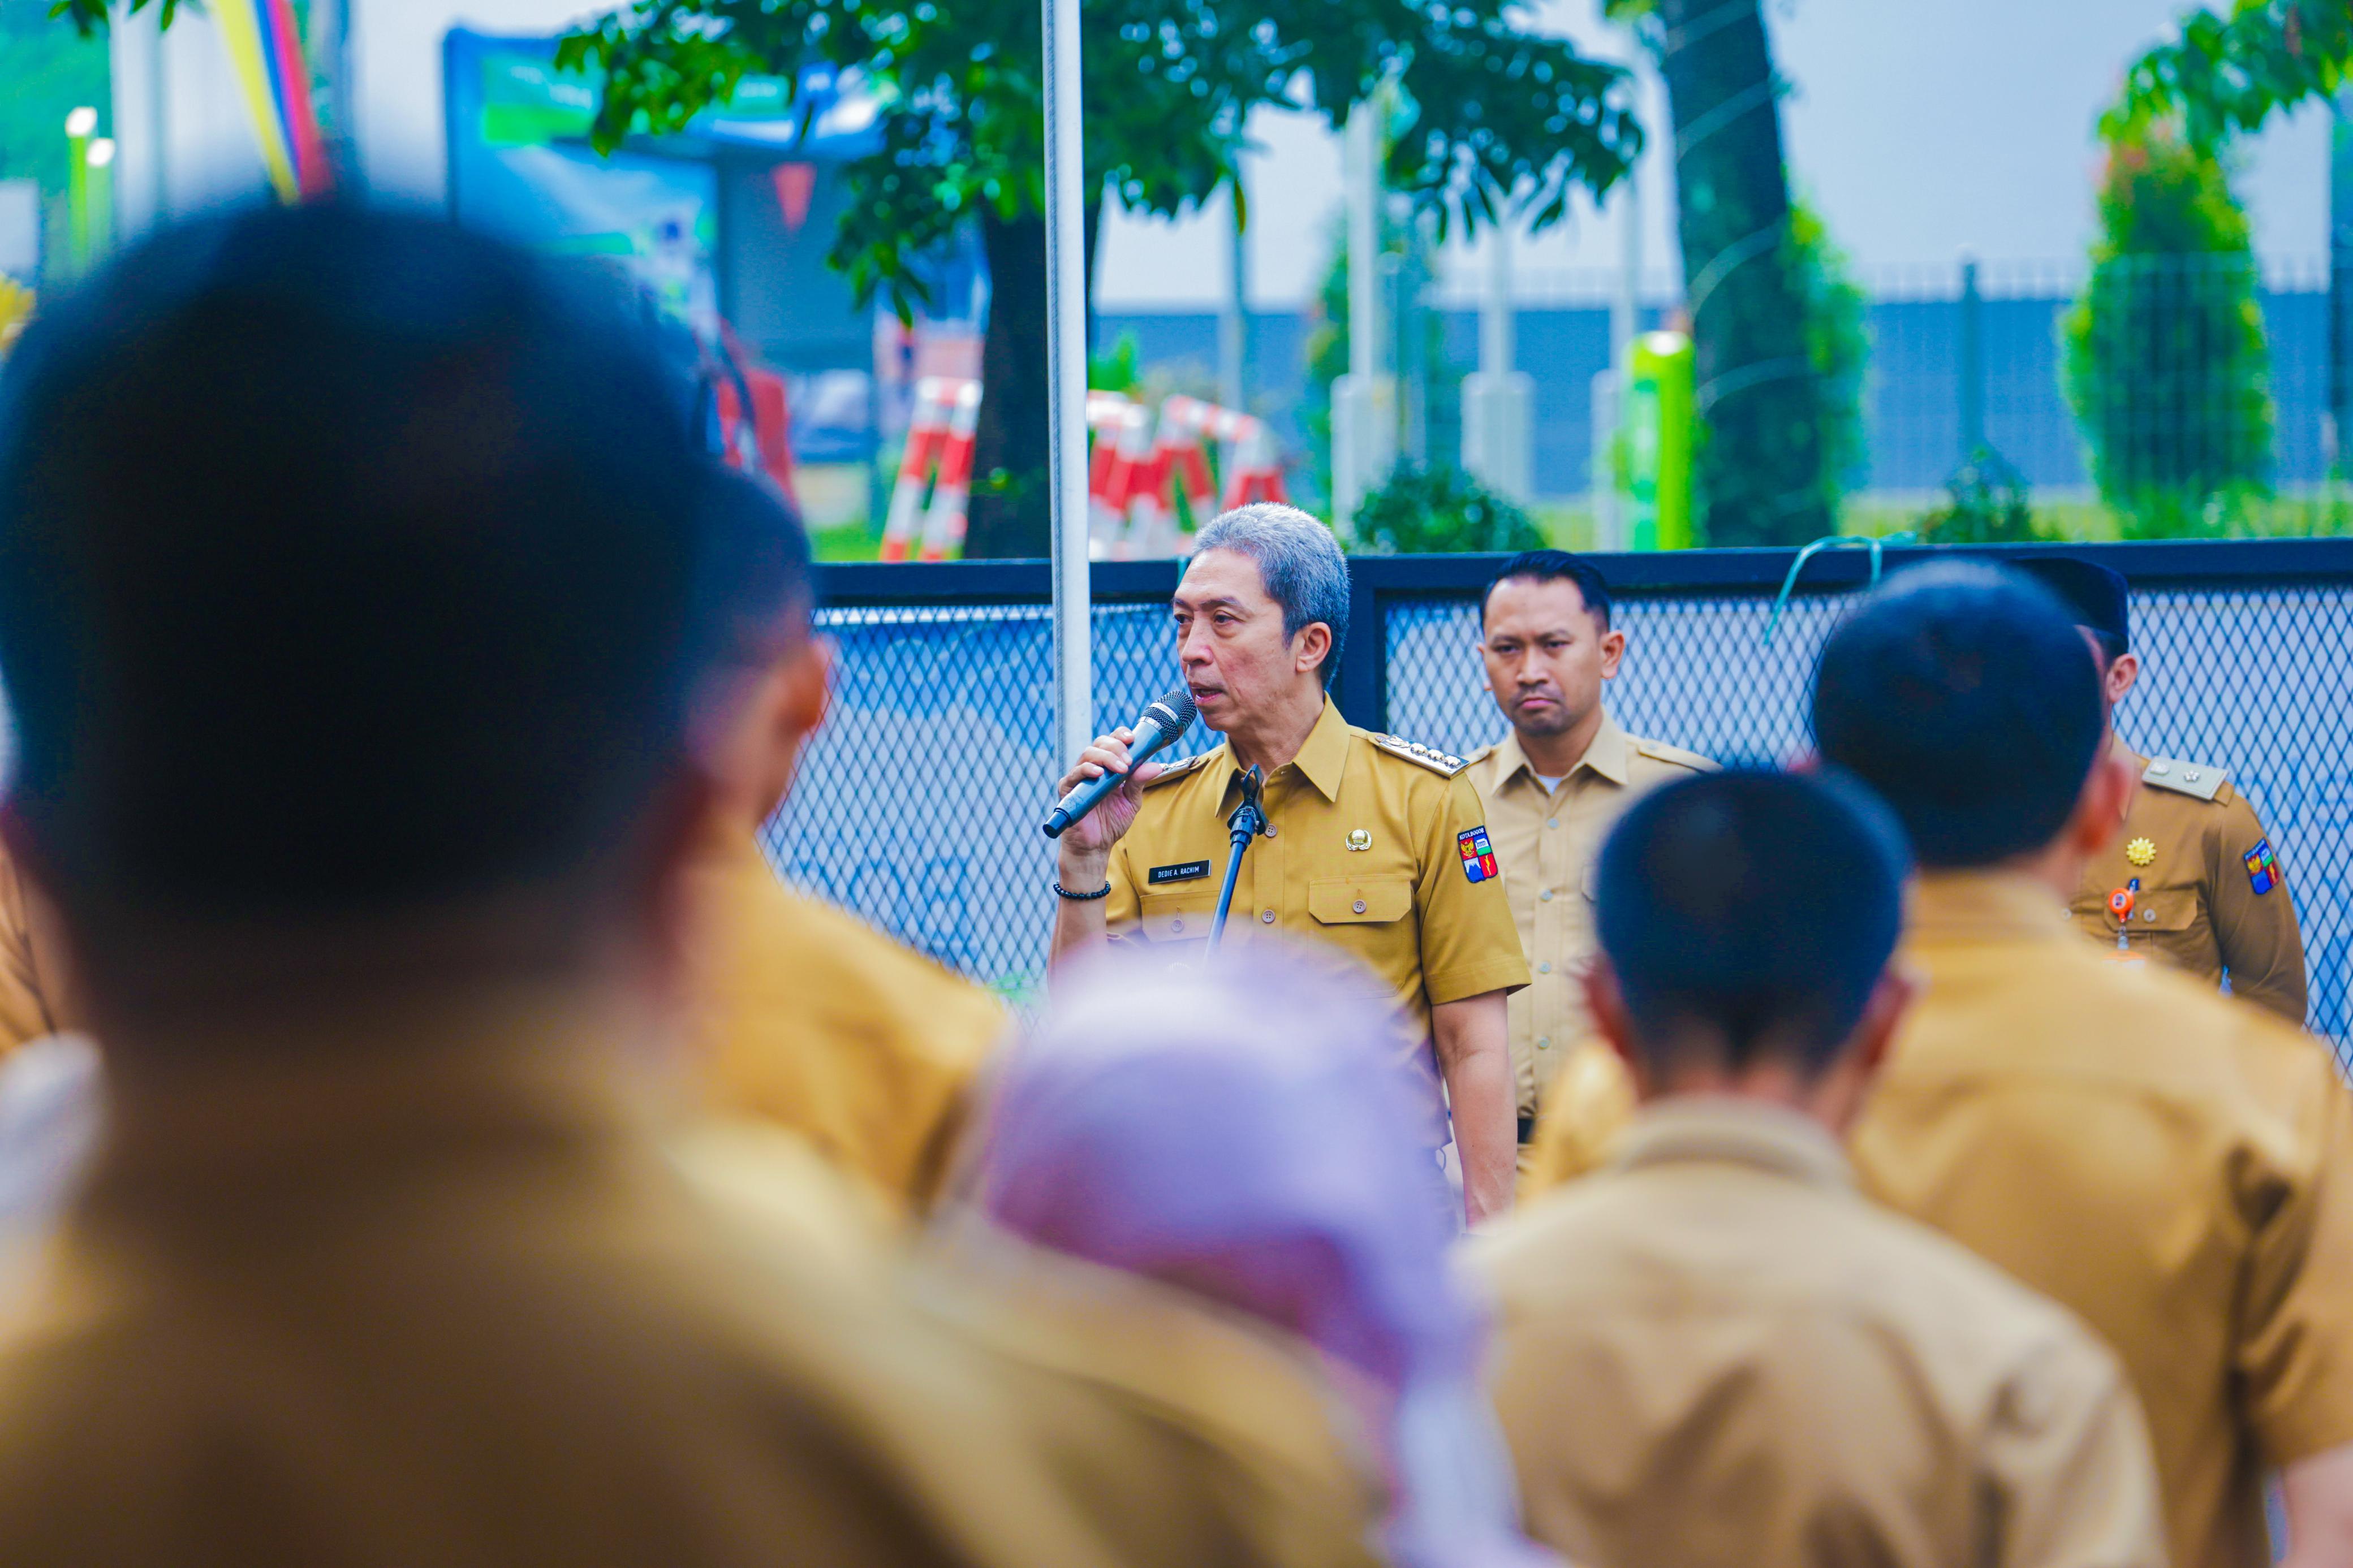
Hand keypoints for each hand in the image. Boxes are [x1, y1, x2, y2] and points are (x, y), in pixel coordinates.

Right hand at [1054, 727, 1165, 859]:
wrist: (1095, 846)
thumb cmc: (1111, 823)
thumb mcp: (1131, 801)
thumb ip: (1139, 782)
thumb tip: (1155, 765)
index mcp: (1107, 767)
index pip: (1112, 741)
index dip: (1121, 735)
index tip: (1133, 739)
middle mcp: (1092, 768)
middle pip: (1100, 743)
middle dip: (1116, 746)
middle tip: (1129, 761)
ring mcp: (1079, 777)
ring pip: (1088, 753)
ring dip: (1106, 757)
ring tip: (1120, 769)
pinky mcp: (1067, 789)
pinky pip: (1074, 774)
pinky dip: (1087, 770)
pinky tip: (1099, 774)